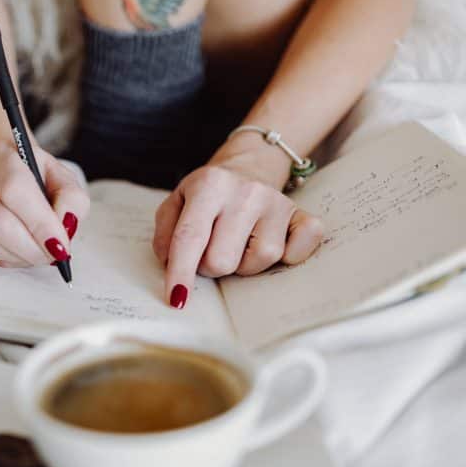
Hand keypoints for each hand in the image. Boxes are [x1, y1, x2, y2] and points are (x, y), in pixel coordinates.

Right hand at [0, 139, 89, 266]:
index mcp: (4, 156)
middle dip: (31, 248)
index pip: (15, 191)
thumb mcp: (64, 180)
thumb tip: (64, 228)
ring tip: (38, 250)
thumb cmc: (38, 176)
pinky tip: (22, 248)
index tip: (60, 246)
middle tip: (53, 255)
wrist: (9, 170)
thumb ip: (72, 201)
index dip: (39, 224)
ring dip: (20, 255)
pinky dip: (8, 257)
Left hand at [152, 155, 323, 308]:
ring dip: (242, 264)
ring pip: (257, 262)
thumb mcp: (177, 203)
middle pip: (222, 260)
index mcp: (210, 185)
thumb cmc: (208, 194)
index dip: (181, 271)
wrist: (249, 168)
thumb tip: (170, 263)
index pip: (191, 236)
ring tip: (238, 244)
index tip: (176, 298)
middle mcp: (247, 192)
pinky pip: (297, 252)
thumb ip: (166, 233)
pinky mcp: (301, 215)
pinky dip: (286, 257)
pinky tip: (269, 243)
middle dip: (210, 266)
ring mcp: (278, 203)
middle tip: (211, 248)